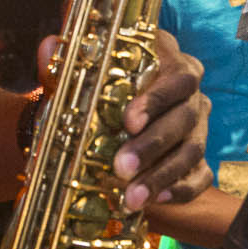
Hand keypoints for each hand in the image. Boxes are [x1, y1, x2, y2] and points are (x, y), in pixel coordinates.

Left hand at [41, 30, 211, 209]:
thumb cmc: (93, 93)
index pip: (178, 76)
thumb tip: (47, 48)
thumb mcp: (75, 78)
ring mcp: (197, 127)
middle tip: (122, 166)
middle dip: (153, 144)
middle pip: (186, 116)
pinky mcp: (198, 159)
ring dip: (162, 175)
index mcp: (169, 63)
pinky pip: (200, 176)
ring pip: (192, 150)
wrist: (100, 124)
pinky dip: (180, 190)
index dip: (157, 99)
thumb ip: (62, 65)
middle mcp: (189, 95)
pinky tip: (154, 201)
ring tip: (133, 197)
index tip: (128, 122)